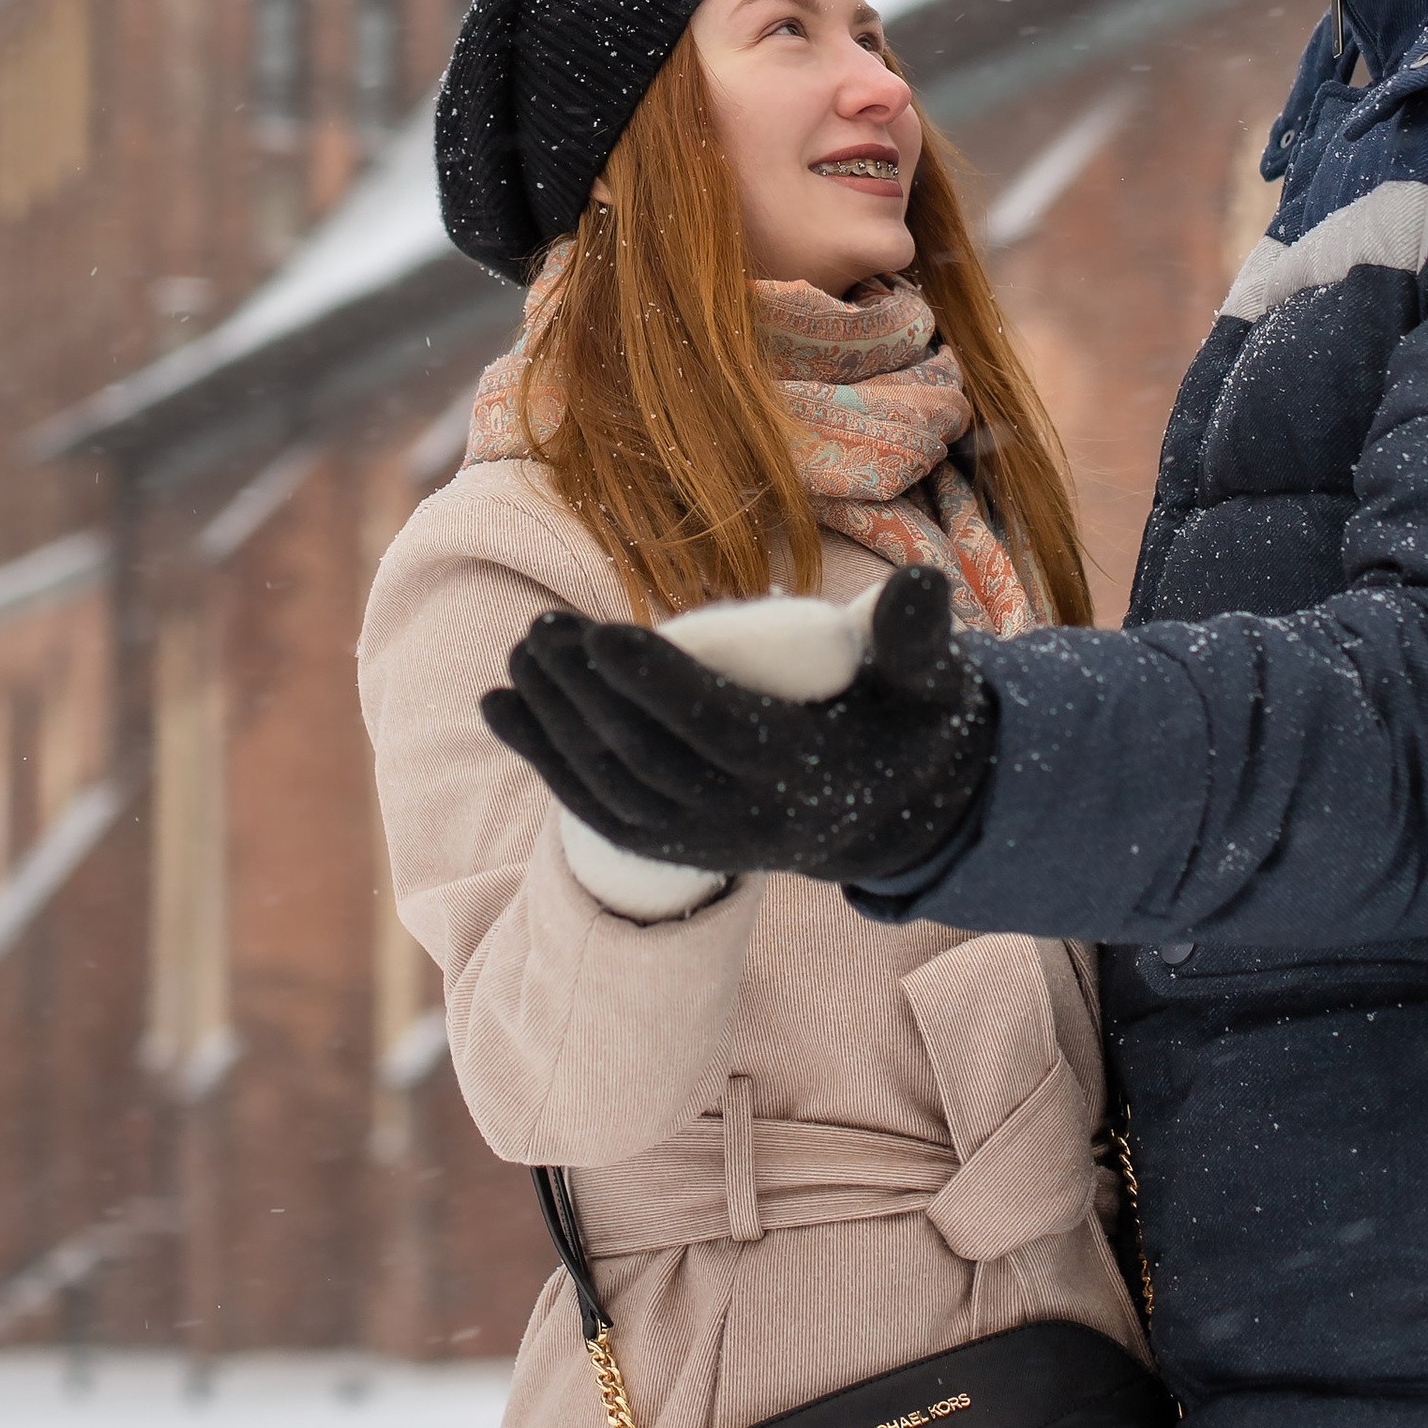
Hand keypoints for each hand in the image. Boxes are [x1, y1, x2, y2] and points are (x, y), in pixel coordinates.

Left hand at [480, 565, 994, 884]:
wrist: (894, 814)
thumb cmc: (903, 721)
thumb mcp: (928, 680)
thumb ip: (918, 634)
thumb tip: (925, 580)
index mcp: (804, 772)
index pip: (715, 728)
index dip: (658, 684)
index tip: (604, 633)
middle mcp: (747, 820)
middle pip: (648, 756)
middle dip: (587, 694)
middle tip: (542, 630)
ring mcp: (704, 840)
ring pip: (612, 786)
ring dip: (555, 721)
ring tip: (520, 653)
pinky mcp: (674, 846)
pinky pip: (596, 809)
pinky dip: (543, 759)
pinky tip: (499, 706)